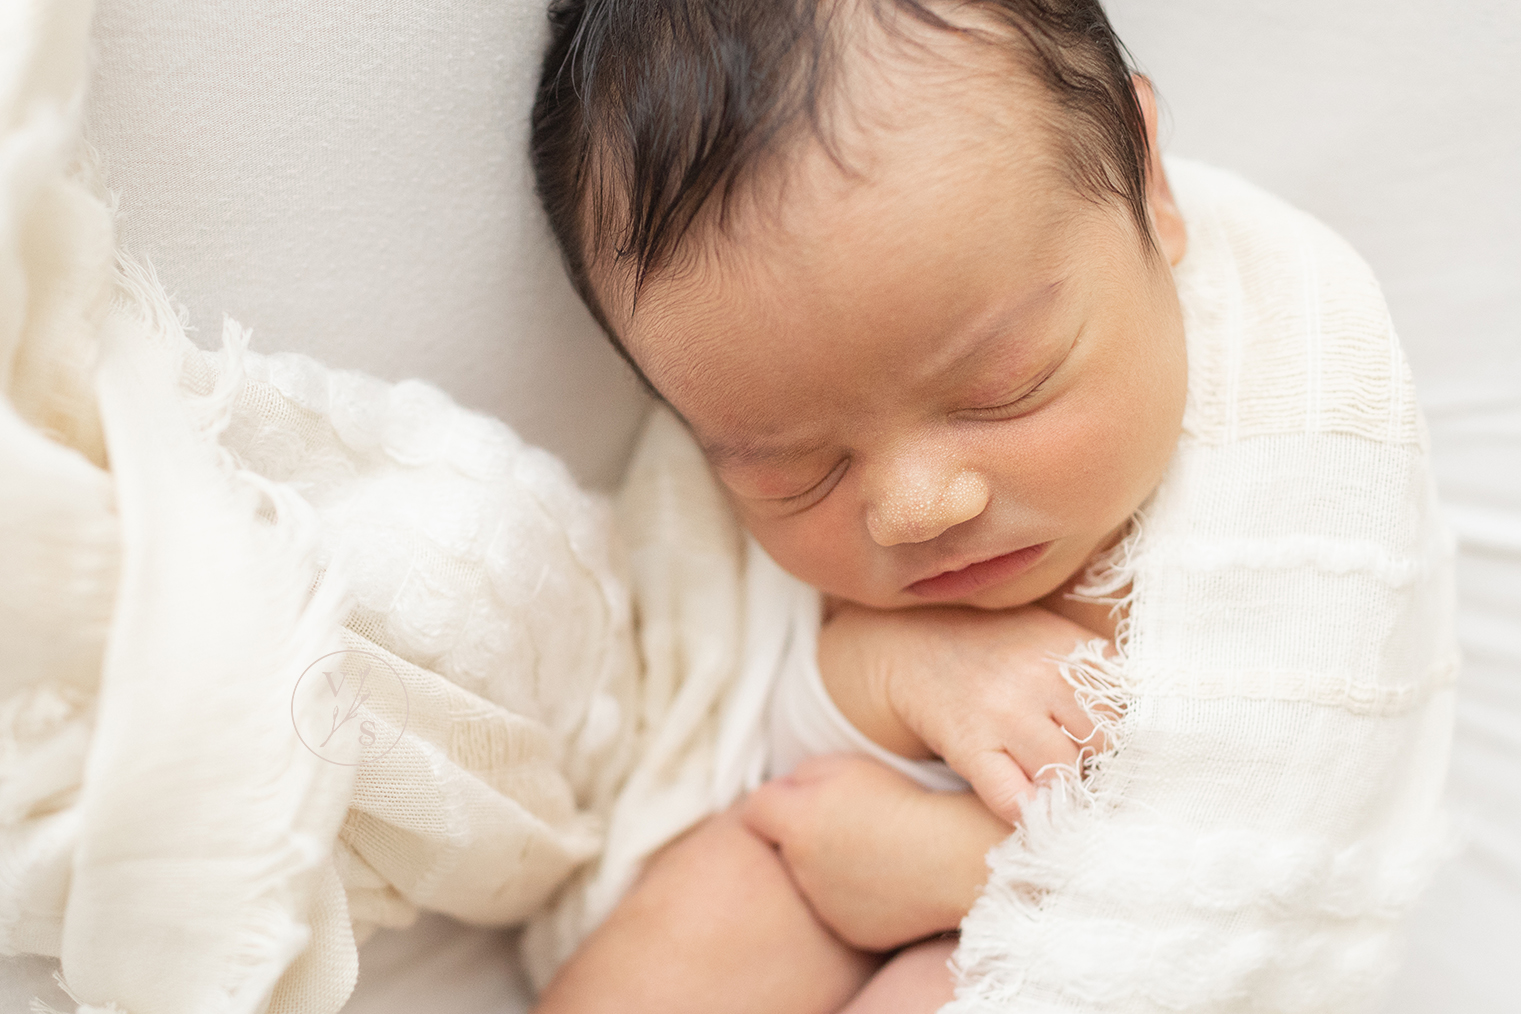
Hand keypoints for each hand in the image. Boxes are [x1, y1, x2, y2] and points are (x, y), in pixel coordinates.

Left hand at [741, 753, 1008, 952]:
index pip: (756, 808)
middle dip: (805, 829)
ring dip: (831, 862)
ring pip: (814, 877)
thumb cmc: (905, 802)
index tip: (803, 793)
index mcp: (794, 824)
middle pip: (786, 843)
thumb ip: (803, 773)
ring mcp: (826, 906)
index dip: (776, 796)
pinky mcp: (853, 931)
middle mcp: (800, 869)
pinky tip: (891, 875)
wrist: (956, 858)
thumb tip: (786, 788)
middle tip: (851, 815)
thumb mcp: (849, 764)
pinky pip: (844, 905)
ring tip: (879, 844)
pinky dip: (858, 892)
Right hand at [818, 603, 1110, 824]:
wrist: (915, 643)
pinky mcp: (969, 745)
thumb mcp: (1056, 640)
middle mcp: (1043, 678)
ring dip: (1068, 790)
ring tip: (1064, 790)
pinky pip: (1013, 799)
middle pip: (1106, 746)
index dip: (1138, 740)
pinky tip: (1033, 808)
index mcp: (1073, 650)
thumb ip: (1102, 675)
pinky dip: (1030, 813)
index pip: (1133, 710)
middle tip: (1096, 775)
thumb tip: (1159, 729)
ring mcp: (1004, 713)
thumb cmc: (1001, 649)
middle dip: (1104, 765)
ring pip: (1066, 776)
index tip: (1139, 758)